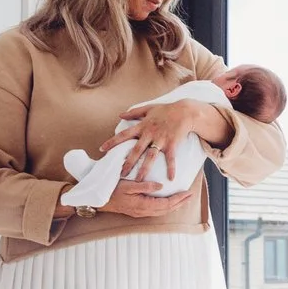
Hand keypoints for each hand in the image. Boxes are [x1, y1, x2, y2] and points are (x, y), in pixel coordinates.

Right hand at [99, 179, 197, 219]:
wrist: (98, 201)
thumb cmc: (112, 190)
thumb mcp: (128, 185)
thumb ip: (145, 186)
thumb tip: (161, 186)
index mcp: (143, 205)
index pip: (166, 204)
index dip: (179, 199)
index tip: (188, 193)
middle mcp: (143, 211)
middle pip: (167, 209)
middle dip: (180, 203)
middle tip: (191, 196)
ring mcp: (140, 213)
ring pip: (162, 211)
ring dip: (174, 206)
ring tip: (183, 199)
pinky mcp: (137, 212)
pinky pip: (156, 211)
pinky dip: (166, 207)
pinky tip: (168, 202)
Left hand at [100, 99, 229, 185]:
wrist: (185, 111)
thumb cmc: (167, 109)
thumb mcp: (148, 108)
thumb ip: (134, 112)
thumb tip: (120, 115)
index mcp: (142, 126)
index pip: (124, 135)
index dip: (112, 142)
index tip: (102, 149)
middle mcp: (150, 134)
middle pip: (136, 150)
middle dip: (128, 162)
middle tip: (120, 174)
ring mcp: (161, 140)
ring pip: (150, 157)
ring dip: (144, 169)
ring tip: (139, 180)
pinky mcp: (172, 144)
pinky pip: (170, 158)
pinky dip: (171, 168)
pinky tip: (170, 178)